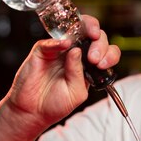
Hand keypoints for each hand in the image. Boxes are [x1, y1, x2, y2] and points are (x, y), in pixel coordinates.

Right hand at [0, 15, 120, 138]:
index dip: (108, 53)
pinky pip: (52, 40)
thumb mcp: (76, 93)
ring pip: (75, 29)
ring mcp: (59, 50)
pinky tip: (66, 44)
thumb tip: (78, 51)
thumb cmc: (53, 104)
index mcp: (87, 66)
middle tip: (94, 56)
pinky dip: (59, 40)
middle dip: (99, 42)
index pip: (104, 52)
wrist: (32, 111)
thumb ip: (80, 74)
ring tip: (88, 40)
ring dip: (86, 30)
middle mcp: (75, 55)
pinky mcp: (43, 50)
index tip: (102, 63)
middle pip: (93, 35)